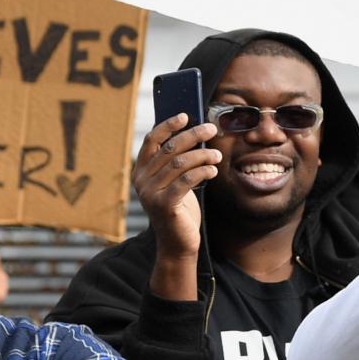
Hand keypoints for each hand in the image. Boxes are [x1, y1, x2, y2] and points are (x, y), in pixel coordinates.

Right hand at [134, 113, 220, 253]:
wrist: (178, 244)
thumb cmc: (180, 209)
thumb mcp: (174, 182)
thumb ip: (176, 162)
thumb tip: (194, 134)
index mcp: (141, 171)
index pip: (152, 140)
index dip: (168, 125)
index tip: (186, 115)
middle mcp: (141, 180)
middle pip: (169, 149)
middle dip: (192, 135)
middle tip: (211, 129)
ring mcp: (150, 193)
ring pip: (179, 163)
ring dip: (202, 155)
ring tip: (217, 155)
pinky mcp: (164, 205)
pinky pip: (185, 180)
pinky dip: (201, 172)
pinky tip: (213, 170)